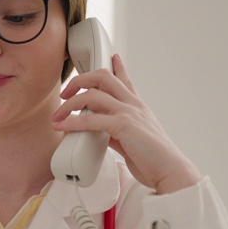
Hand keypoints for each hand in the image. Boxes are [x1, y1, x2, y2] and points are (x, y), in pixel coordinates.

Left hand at [51, 54, 201, 193]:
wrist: (170, 171)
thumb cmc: (153, 160)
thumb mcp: (132, 140)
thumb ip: (116, 133)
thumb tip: (100, 133)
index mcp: (138, 107)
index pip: (126, 80)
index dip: (118, 67)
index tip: (113, 57)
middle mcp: (133, 105)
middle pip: (103, 77)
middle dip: (80, 80)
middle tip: (66, 93)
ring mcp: (129, 113)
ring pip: (92, 94)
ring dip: (69, 104)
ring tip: (57, 115)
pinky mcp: (124, 126)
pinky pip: (91, 119)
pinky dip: (72, 122)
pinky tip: (62, 126)